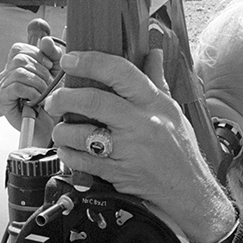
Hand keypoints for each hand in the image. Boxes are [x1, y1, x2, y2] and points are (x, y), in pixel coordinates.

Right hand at [0, 35, 61, 144]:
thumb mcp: (58, 73)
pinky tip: (37, 101)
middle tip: (50, 86)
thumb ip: (54, 54)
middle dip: (41, 71)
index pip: (20, 48)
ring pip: (18, 72)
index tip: (51, 68)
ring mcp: (2, 86)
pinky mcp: (2, 99)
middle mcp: (6, 74)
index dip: (38, 55)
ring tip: (45, 95)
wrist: (53, 129)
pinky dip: (31, 92)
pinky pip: (16, 86)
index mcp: (17, 65)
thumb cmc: (55, 103)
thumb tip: (45, 40)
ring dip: (38, 83)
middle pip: (20, 58)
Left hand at [46, 50, 235, 242]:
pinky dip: (69, 155)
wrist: (187, 189)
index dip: (90, 62)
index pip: (119, 72)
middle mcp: (140, 123)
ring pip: (81, 134)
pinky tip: (69, 151)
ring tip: (61, 130)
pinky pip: (82, 161)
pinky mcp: (117, 172)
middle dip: (65, 98)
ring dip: (62, 131)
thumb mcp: (173, 110)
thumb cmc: (180, 149)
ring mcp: (127, 149)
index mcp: (153, 103)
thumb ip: (157, 81)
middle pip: (93, 101)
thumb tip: (152, 53)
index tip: (71, 60)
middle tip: (55, 100)